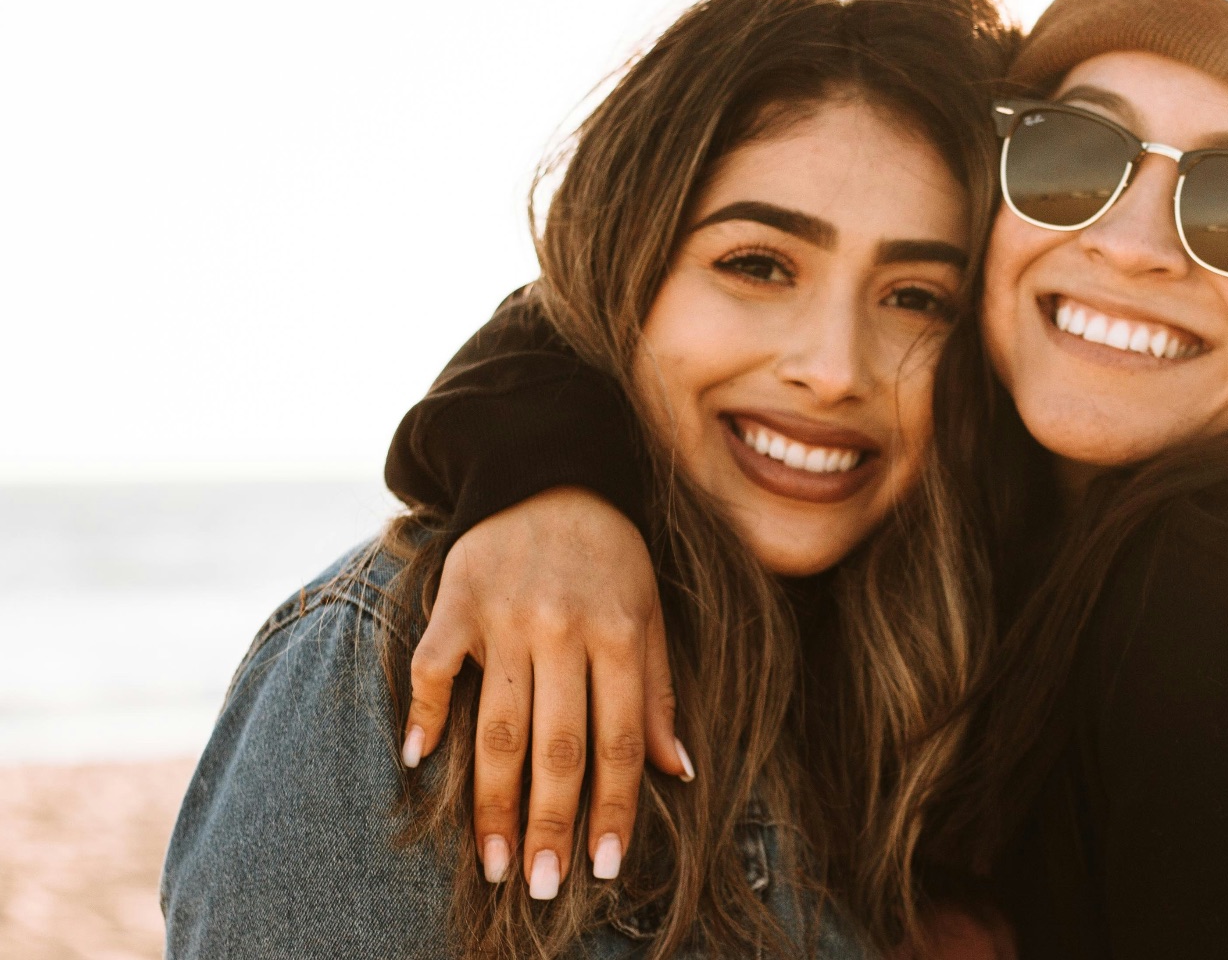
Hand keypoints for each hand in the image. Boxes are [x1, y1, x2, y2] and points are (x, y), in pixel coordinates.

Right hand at [401, 486, 690, 898]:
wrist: (545, 471)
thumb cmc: (608, 554)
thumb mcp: (649, 611)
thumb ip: (658, 691)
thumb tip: (678, 772)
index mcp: (618, 634)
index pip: (618, 740)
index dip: (613, 808)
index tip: (604, 867)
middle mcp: (562, 630)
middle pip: (556, 746)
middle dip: (550, 824)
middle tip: (542, 886)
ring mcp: (503, 617)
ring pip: (495, 725)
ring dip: (491, 801)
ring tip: (491, 861)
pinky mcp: (454, 602)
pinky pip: (431, 667)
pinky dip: (421, 714)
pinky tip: (419, 763)